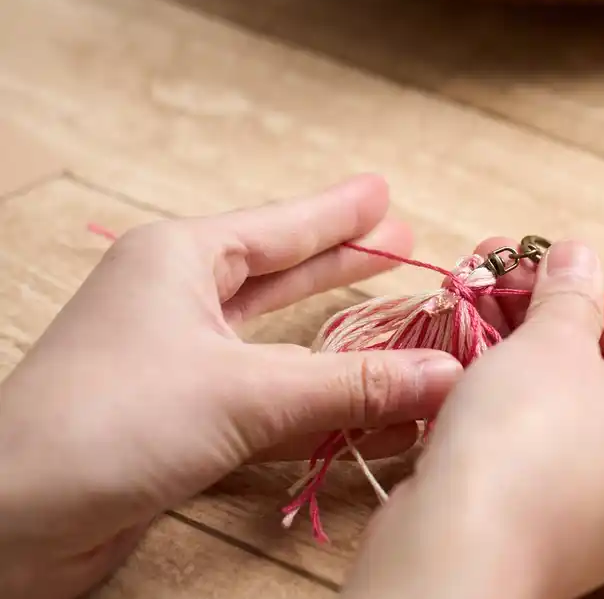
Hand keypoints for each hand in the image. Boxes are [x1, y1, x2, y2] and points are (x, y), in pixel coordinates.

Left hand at [0, 175, 462, 598]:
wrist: (9, 521)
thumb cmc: (110, 422)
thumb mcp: (246, 392)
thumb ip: (353, 385)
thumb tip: (448, 374)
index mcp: (180, 259)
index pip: (282, 226)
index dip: (340, 213)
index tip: (383, 191)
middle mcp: (176, 301)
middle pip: (279, 274)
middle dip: (340, 262)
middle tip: (401, 242)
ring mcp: (175, 363)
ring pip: (276, 340)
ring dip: (338, 342)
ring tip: (395, 321)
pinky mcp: (177, 421)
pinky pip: (268, 398)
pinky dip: (317, 402)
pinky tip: (365, 409)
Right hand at [341, 239, 603, 598]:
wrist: (461, 551)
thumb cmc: (529, 437)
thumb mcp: (551, 342)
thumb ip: (570, 294)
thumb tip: (577, 257)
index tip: (572, 293)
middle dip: (564, 331)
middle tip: (515, 289)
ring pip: (587, 426)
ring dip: (536, 367)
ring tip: (481, 316)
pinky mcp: (573, 545)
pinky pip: (561, 467)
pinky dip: (526, 422)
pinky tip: (472, 377)